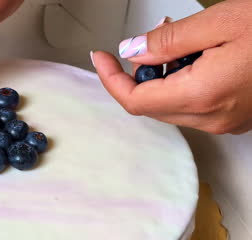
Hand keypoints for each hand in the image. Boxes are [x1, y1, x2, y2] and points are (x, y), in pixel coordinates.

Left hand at [91, 0, 251, 134]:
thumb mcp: (220, 21)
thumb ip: (169, 41)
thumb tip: (131, 51)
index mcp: (203, 95)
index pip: (135, 100)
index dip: (111, 79)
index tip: (100, 57)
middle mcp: (213, 117)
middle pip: (151, 103)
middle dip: (140, 70)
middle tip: (152, 36)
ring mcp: (227, 120)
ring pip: (172, 103)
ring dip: (164, 73)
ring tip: (182, 38)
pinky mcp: (236, 115)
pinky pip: (194, 103)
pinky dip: (184, 80)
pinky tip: (199, 55)